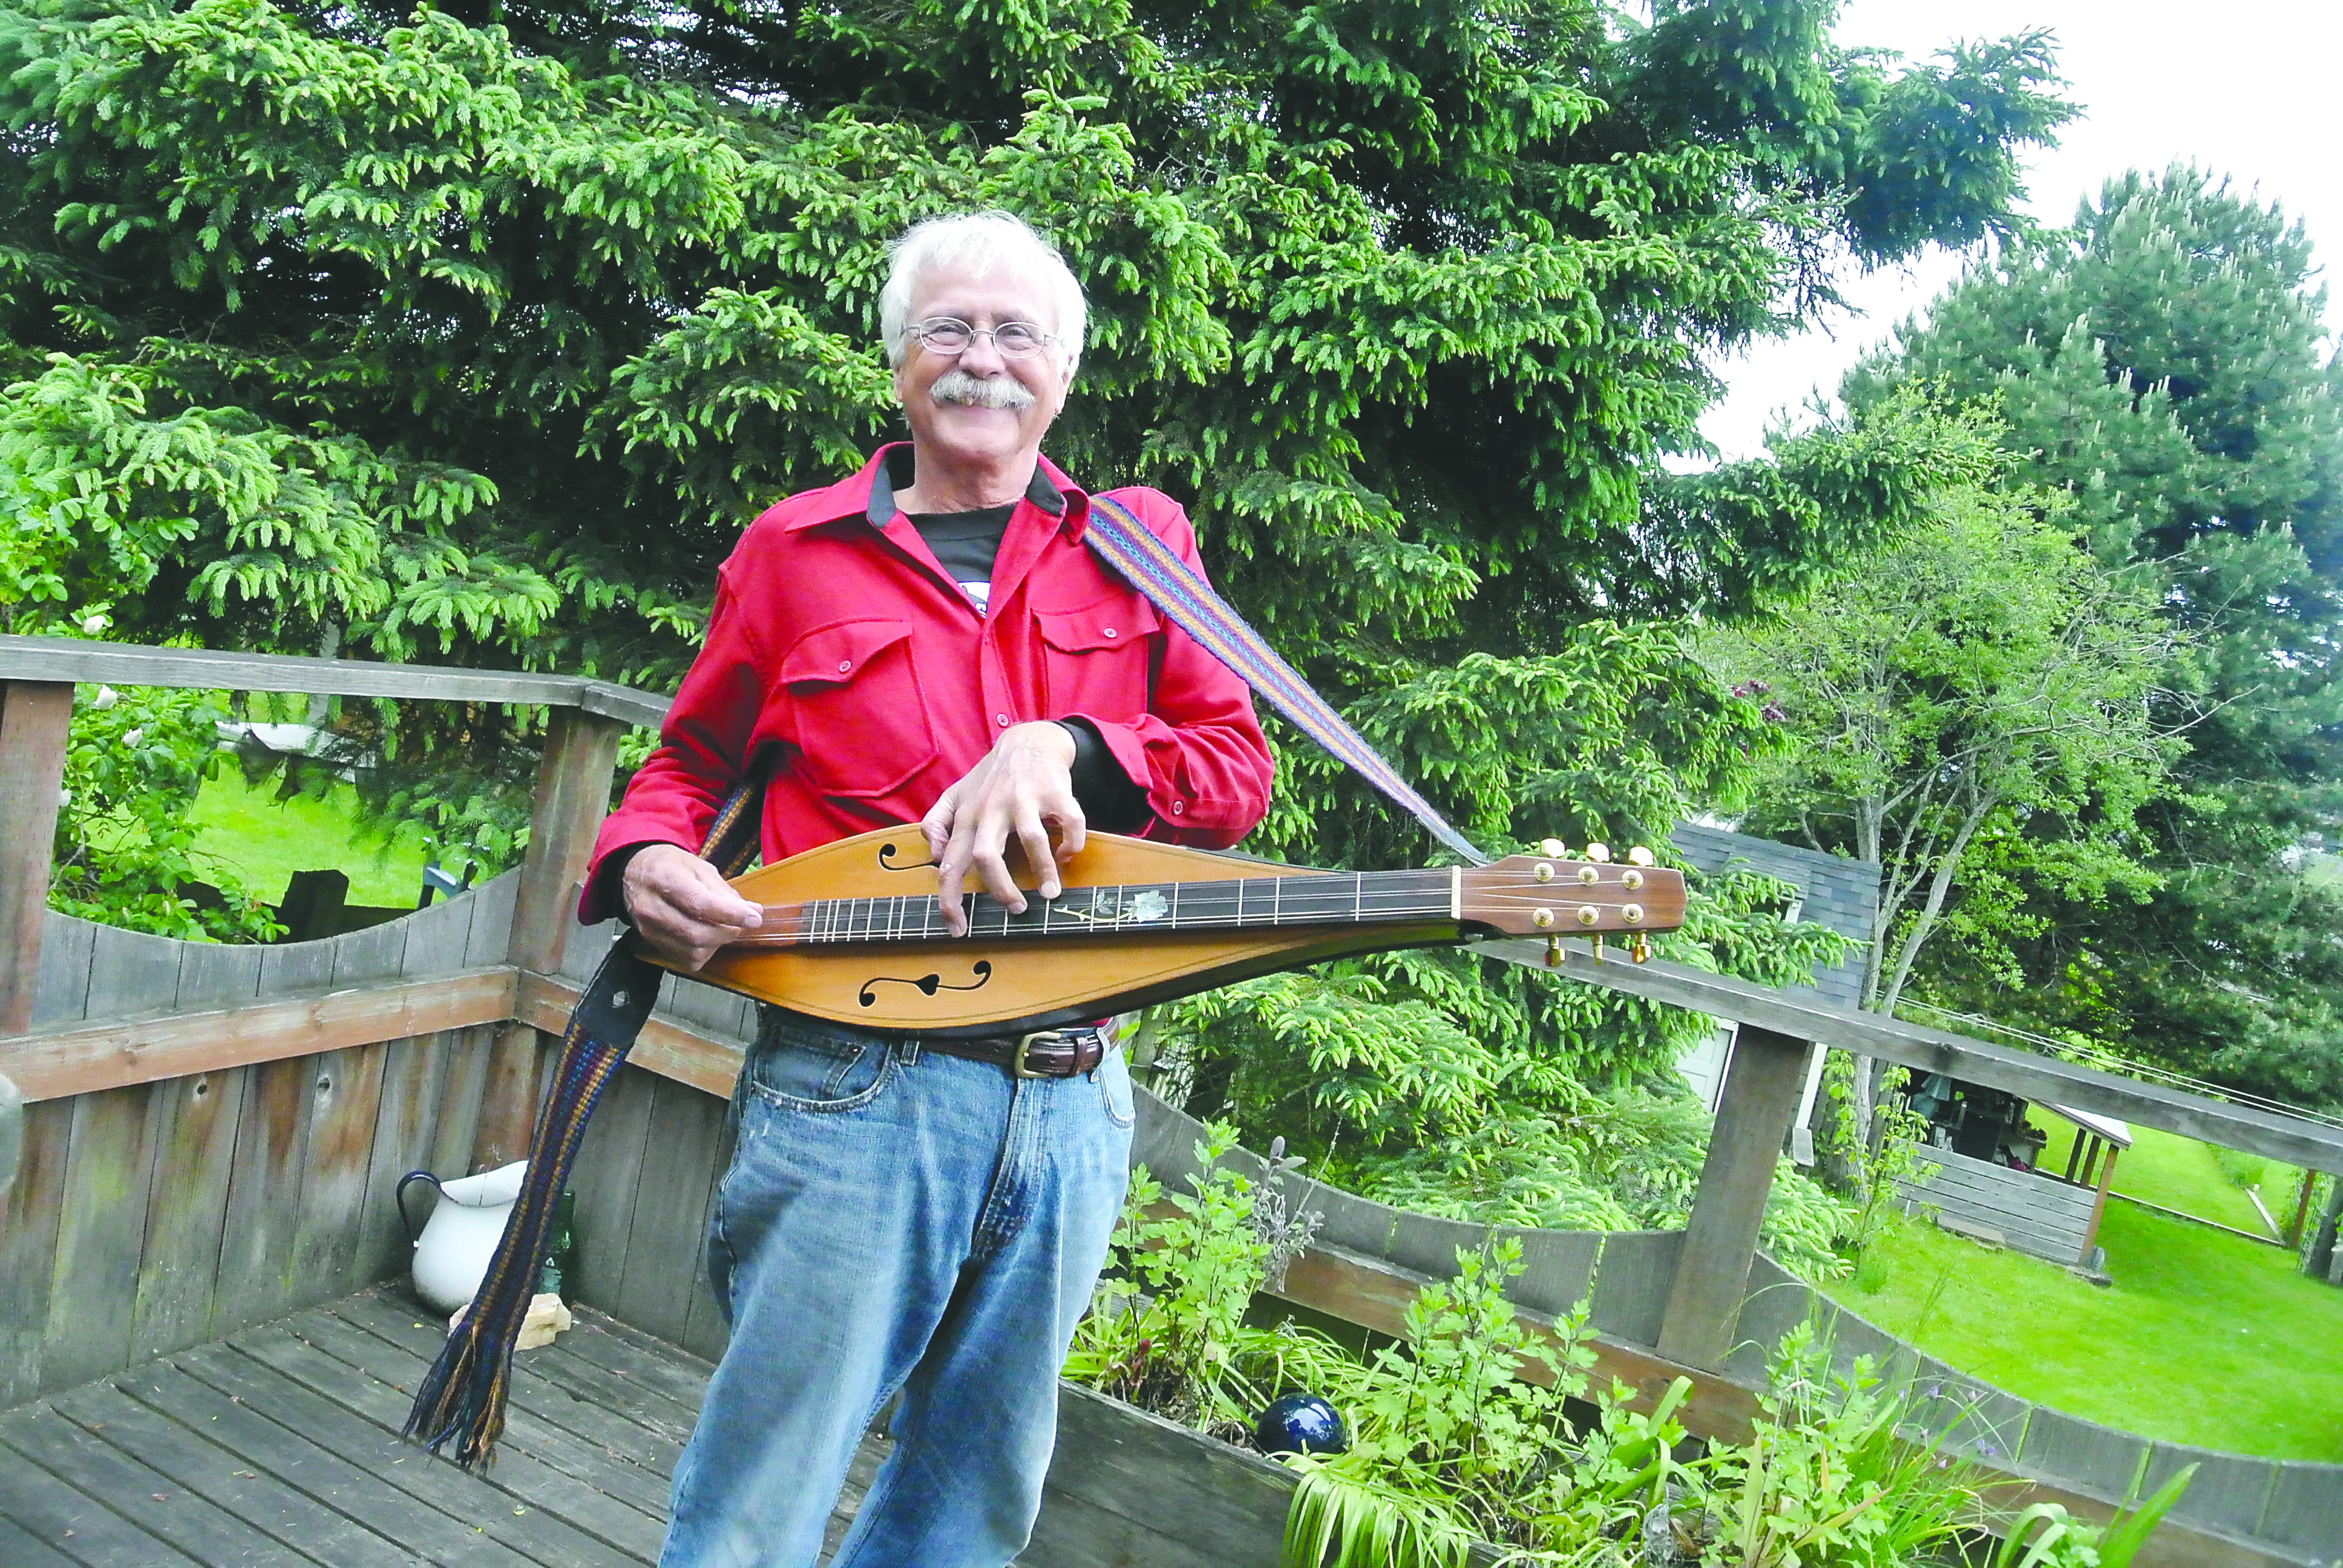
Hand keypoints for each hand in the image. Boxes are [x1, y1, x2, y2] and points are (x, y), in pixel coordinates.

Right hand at [622, 843, 763, 969]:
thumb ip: (724, 891)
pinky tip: (707, 937)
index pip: (701, 904)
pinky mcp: (650, 942)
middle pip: (696, 933)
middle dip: (727, 932)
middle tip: (740, 924)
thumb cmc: (670, 866)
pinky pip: (684, 959)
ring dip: (717, 944)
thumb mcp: (699, 866)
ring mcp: (648, 928)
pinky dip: (704, 952)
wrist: (635, 872)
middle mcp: (651, 906)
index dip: (731, 915)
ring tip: (723, 928)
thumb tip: (752, 912)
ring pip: (692, 951)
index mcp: (665, 878)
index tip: (754, 918)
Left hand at [921, 721, 1084, 936]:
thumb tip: (935, 855)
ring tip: (1050, 893)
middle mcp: (992, 809)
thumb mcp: (955, 795)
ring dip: (1044, 870)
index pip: (950, 863)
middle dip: (1000, 889)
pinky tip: (1067, 853)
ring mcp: (1024, 799)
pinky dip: (1071, 843)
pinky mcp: (1055, 791)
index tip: (957, 928)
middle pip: (986, 854)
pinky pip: (1068, 822)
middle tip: (1016, 910)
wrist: (1028, 742)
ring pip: (1031, 839)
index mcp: (967, 817)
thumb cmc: (990, 778)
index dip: (949, 900)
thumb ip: (936, 823)